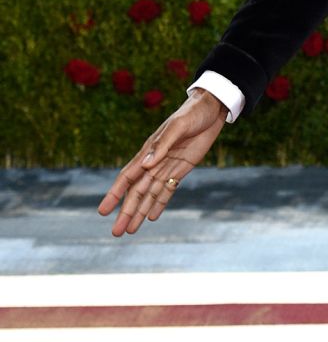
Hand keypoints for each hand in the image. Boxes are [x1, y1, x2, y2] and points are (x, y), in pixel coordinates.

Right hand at [99, 89, 227, 236]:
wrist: (211, 108)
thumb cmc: (192, 113)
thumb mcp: (178, 126)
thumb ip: (161, 145)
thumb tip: (144, 164)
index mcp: (148, 151)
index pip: (127, 177)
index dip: (115, 195)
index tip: (103, 211)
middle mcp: (153, 162)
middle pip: (136, 192)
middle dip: (126, 212)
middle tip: (115, 233)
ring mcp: (167, 167)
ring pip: (150, 195)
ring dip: (140, 213)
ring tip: (130, 231)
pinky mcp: (181, 169)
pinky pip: (168, 190)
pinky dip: (159, 204)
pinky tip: (152, 217)